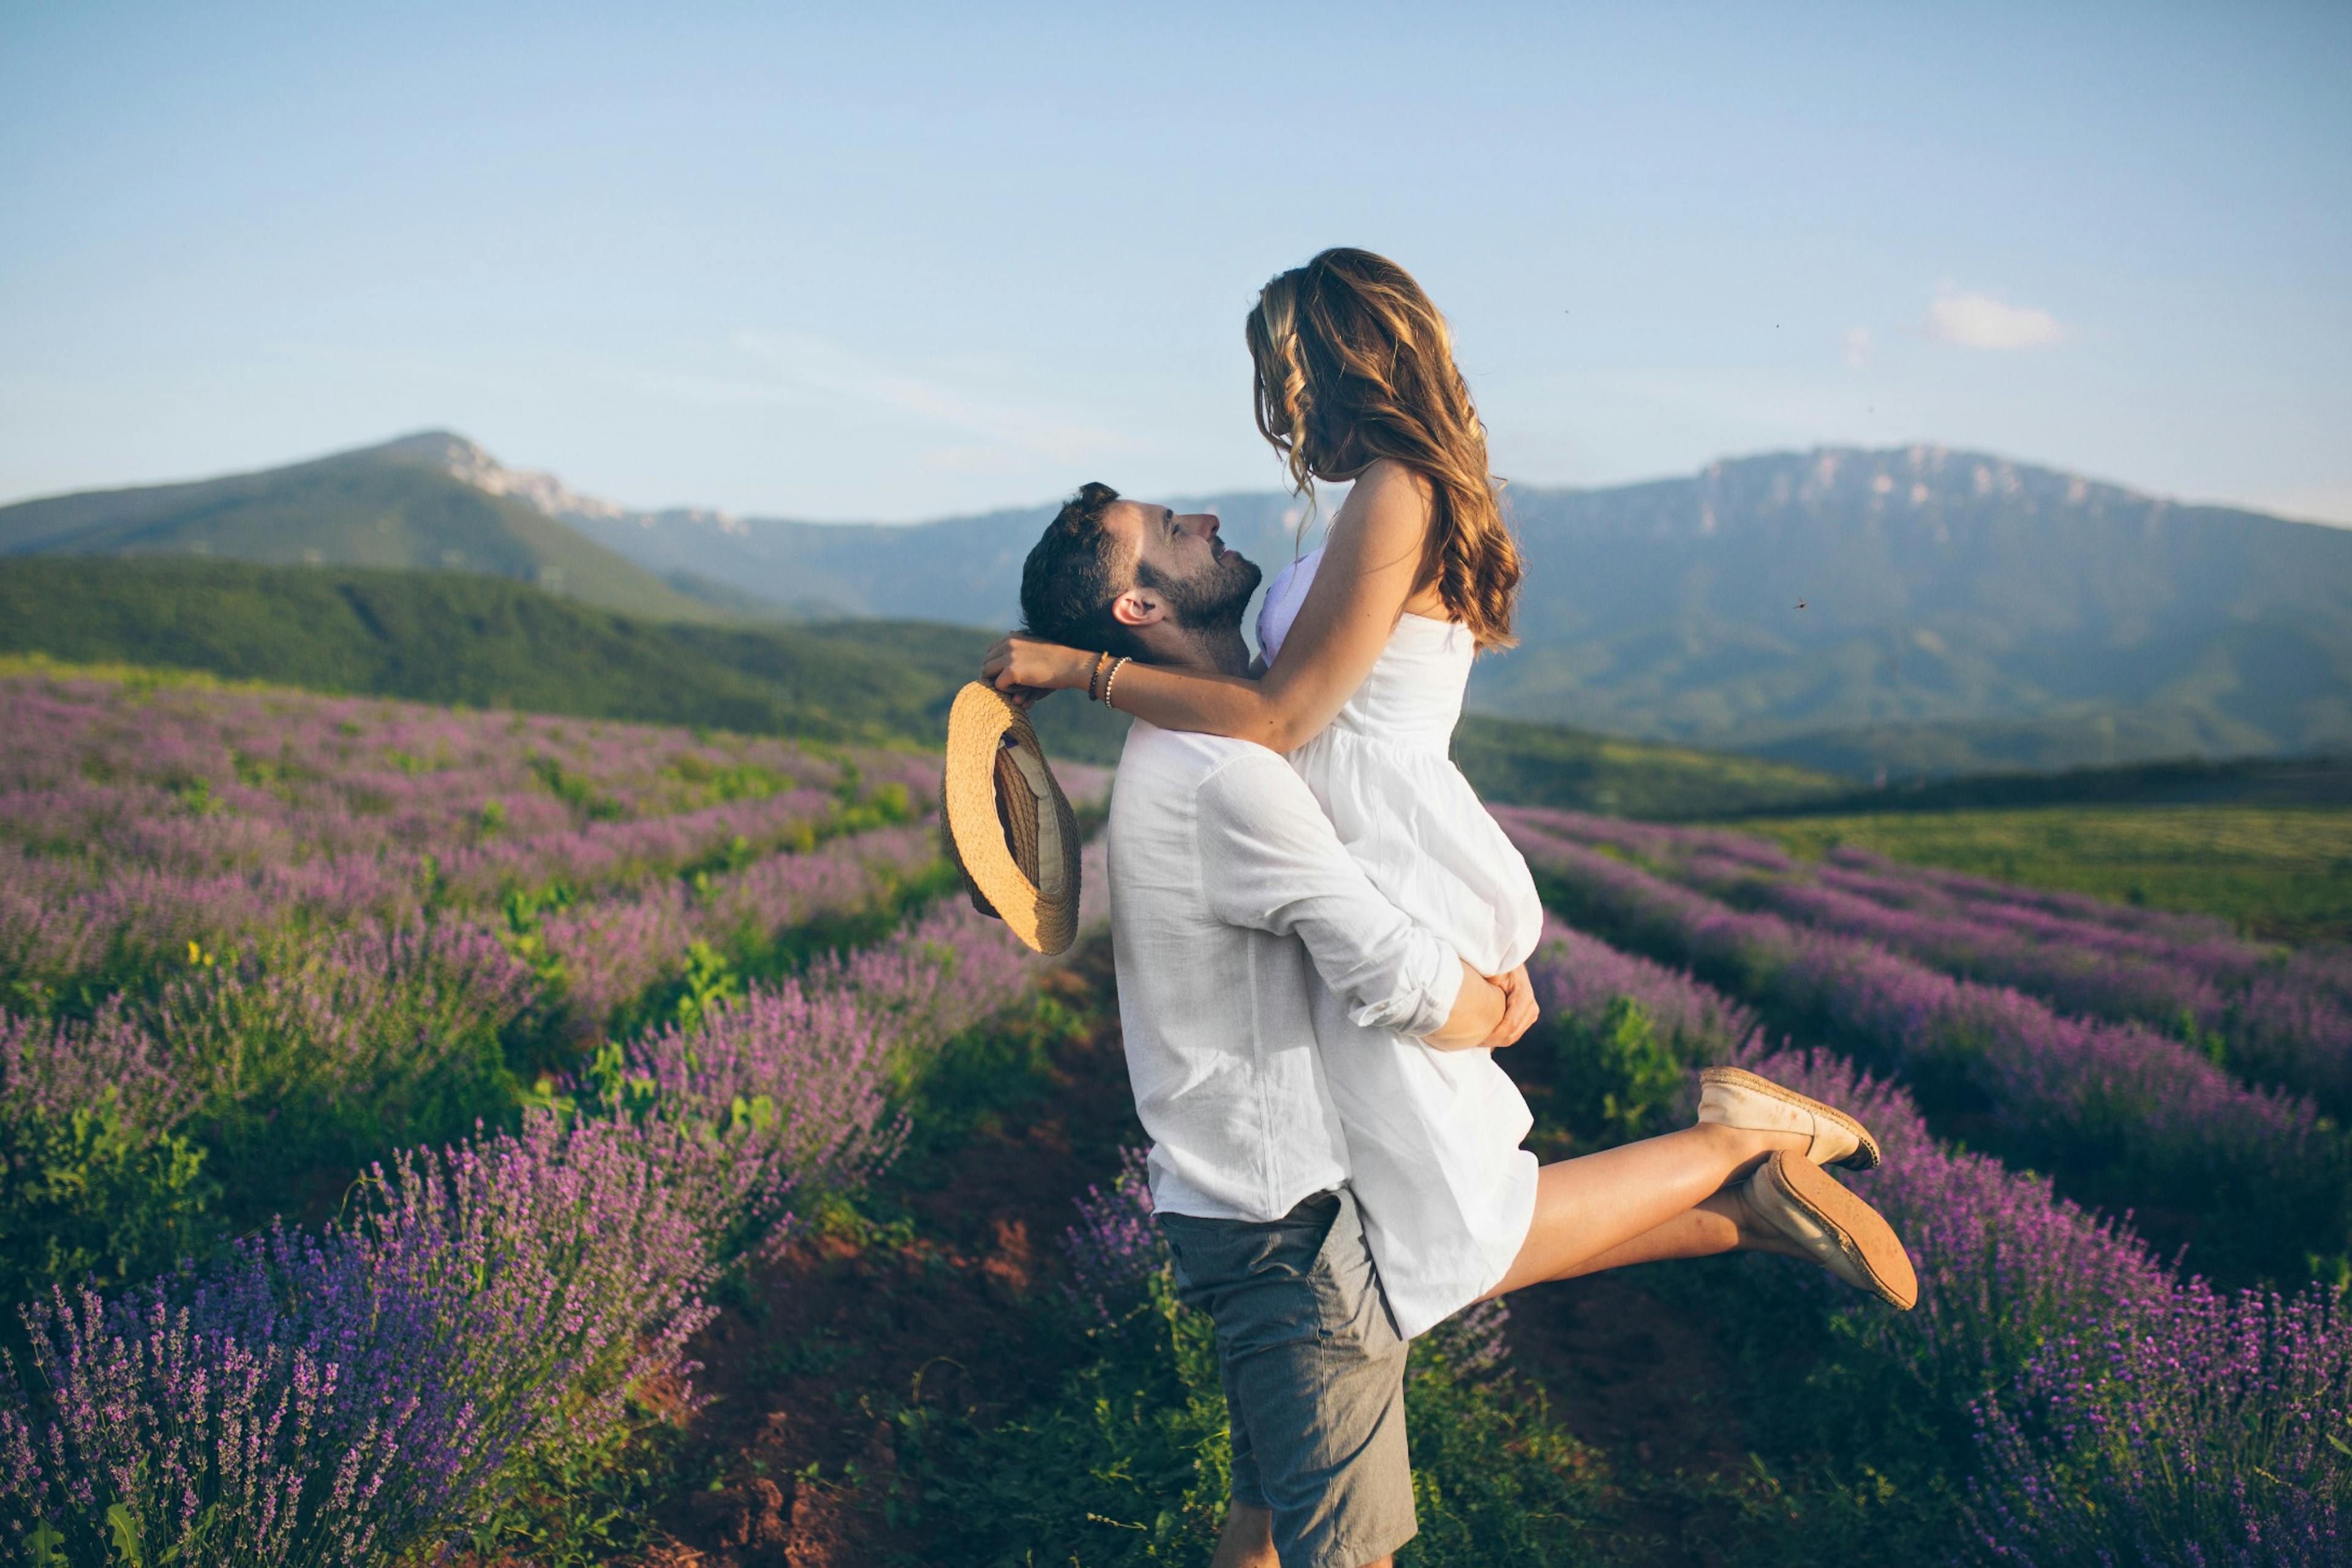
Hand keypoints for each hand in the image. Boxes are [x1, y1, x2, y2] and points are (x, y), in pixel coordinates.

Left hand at [982, 633, 1099, 698]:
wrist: (1073, 665)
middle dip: (993, 676)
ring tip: (1016, 687)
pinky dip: (1009, 691)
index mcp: (1014, 636)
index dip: (995, 665)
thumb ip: (1022, 645)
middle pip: (986, 662)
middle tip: (1007, 686)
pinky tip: (1024, 689)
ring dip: (999, 682)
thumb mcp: (1039, 646)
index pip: (992, 651)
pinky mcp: (1012, 671)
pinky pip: (998, 685)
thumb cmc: (1060, 659)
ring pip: (987, 672)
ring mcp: (1009, 656)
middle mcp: (1009, 643)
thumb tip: (1009, 633)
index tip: (1004, 676)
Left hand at [1479, 965, 1537, 1050]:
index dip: (1493, 1035)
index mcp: (1523, 997)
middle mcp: (1531, 1007)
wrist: (1513, 967)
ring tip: (1476, 1039)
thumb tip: (1493, 980)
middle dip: (1492, 1041)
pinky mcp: (1528, 1018)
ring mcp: (1531, 1014)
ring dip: (1495, 1042)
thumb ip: (1494, 975)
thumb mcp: (1496, 968)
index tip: (1475, 1038)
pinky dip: (1499, 1038)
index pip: (1509, 1025)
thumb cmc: (1501, 966)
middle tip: (1472, 1041)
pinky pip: (1513, 1035)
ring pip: (1512, 1037)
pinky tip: (1485, 1037)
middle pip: (1511, 1035)